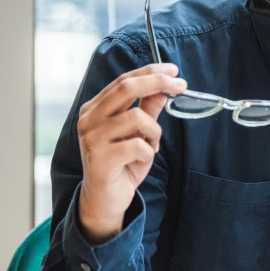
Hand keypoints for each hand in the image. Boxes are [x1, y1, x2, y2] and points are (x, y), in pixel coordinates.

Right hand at [76, 63, 185, 243]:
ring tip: (150, 146)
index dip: (150, 72)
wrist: (105, 200)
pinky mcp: (99, 159)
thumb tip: (163, 88)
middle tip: (181, 85)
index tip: (173, 70)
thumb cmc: (122, 164)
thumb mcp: (140, 134)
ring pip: (136, 118)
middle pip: (126, 88)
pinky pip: (138, 146)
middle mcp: (89, 119)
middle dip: (157, 82)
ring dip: (154, 132)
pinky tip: (141, 161)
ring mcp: (91, 138)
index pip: (123, 80)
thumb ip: (148, 110)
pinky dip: (148, 152)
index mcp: (95, 109)